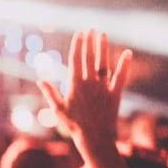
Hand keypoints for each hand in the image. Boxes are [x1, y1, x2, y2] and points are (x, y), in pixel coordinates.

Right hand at [38, 29, 130, 160]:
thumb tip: (40, 79)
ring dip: (103, 48)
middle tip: (91, 29)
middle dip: (90, 42)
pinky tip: (128, 53)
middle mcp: (90, 83)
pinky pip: (120, 77)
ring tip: (102, 35)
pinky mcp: (115, 94)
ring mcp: (103, 88)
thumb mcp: (58, 110)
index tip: (79, 34)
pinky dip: (125, 65)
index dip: (78, 45)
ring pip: (103, 63)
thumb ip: (50, 93)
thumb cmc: (74, 125)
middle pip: (90, 58)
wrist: (94, 138)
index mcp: (75, 85)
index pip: (76, 60)